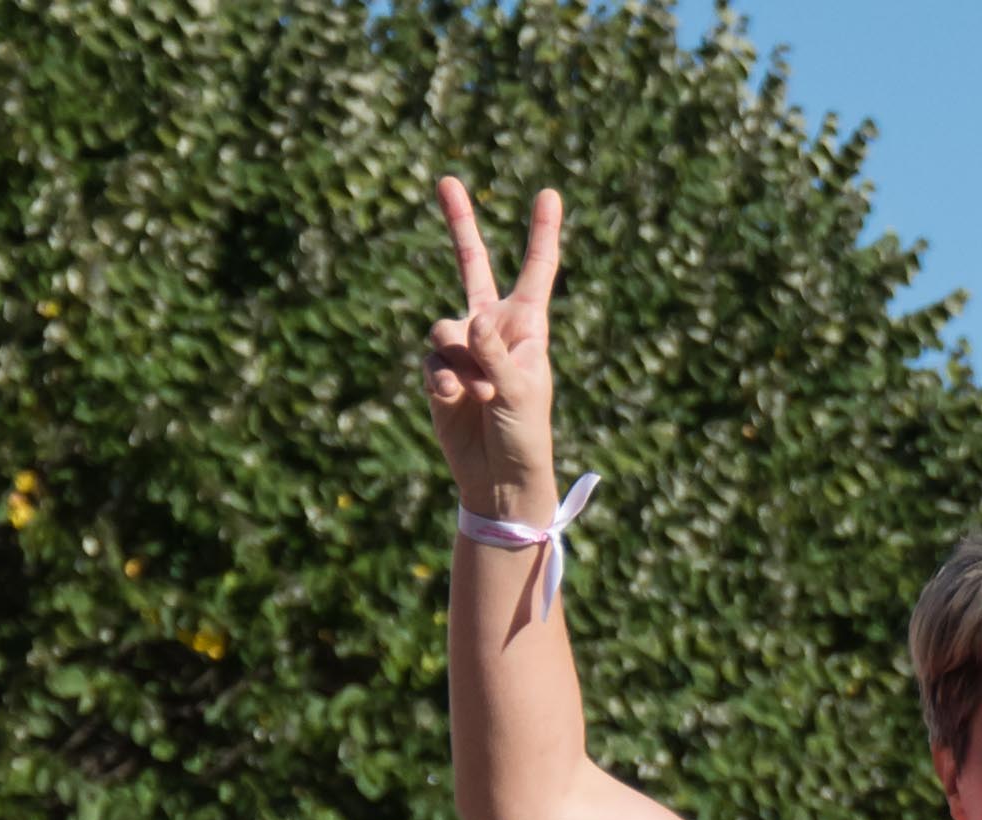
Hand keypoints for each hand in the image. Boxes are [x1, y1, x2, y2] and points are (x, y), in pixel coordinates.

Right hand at [424, 179, 561, 515]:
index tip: (549, 193)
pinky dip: (443, 382)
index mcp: (528, 327)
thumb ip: (495, 353)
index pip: (537, 271)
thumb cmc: (525, 434)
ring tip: (478, 393)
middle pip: (472, 266)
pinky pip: (432, 361)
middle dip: (460, 224)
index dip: (542, 233)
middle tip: (447, 179)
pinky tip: (458, 402)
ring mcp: (464, 349)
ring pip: (443, 326)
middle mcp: (494, 329)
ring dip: (458, 359)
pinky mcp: (439, 373)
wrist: (499, 478)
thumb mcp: (519, 391)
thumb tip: (470, 321)